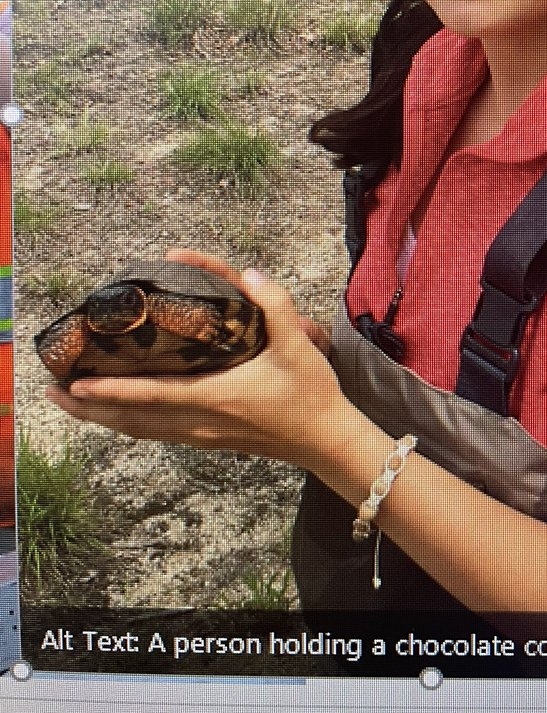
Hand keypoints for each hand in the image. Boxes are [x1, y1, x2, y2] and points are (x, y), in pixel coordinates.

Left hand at [46, 250, 351, 471]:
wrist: (326, 440)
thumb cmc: (310, 394)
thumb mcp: (297, 344)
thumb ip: (273, 304)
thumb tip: (248, 272)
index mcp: (215, 397)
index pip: (152, 394)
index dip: (112, 389)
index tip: (78, 381)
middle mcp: (200, 421)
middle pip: (132, 420)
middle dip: (90, 408)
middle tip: (53, 392)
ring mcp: (202, 435)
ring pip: (141, 430)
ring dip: (103, 417)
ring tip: (73, 402)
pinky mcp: (209, 439)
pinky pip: (157, 432)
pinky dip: (129, 423)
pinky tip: (120, 414)